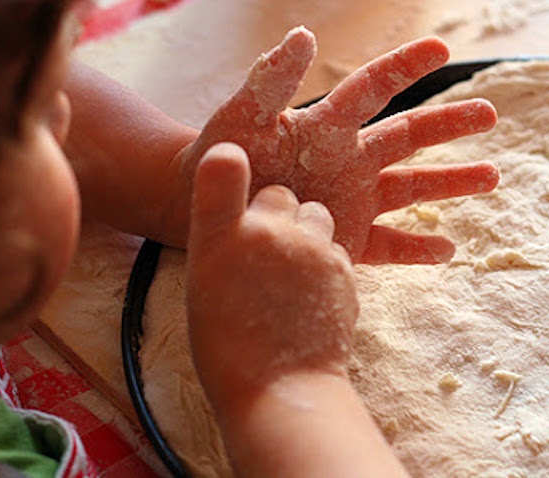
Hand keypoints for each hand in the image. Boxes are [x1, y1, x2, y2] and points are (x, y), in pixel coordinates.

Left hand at [179, 27, 499, 263]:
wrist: (206, 207)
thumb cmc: (220, 156)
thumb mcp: (241, 117)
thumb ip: (270, 82)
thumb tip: (302, 35)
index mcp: (327, 125)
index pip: (373, 88)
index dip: (405, 66)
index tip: (442, 48)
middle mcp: (350, 159)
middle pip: (408, 136)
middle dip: (448, 124)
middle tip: (489, 114)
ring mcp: (353, 200)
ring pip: (412, 188)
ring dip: (451, 182)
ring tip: (492, 177)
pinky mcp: (347, 239)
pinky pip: (390, 245)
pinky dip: (418, 249)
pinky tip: (449, 250)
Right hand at [185, 142, 357, 403]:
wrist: (282, 390)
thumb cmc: (228, 348)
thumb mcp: (205, 287)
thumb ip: (225, 239)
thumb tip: (247, 219)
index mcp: (223, 236)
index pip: (221, 169)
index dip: (228, 162)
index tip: (230, 158)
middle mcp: (269, 231)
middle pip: (280, 196)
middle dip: (277, 213)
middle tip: (267, 251)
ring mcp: (312, 248)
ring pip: (317, 215)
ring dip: (307, 233)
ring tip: (293, 272)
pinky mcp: (344, 267)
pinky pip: (336, 247)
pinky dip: (326, 260)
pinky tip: (312, 292)